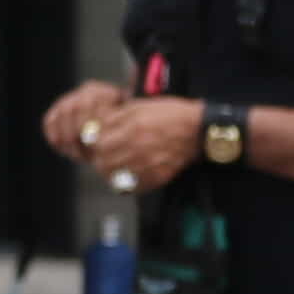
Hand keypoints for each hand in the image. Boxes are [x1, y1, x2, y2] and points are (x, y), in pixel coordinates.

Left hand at [71, 95, 198, 186]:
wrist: (198, 130)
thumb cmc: (169, 115)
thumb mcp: (140, 107)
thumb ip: (116, 118)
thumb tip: (95, 130)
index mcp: (132, 127)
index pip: (99, 143)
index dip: (96, 144)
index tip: (99, 143)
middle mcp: (138, 147)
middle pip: (103, 162)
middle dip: (100, 160)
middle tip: (103, 158)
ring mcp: (147, 164)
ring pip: (114, 177)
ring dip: (110, 173)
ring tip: (114, 167)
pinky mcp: (157, 176)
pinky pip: (132, 187)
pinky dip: (126, 184)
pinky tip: (128, 175)